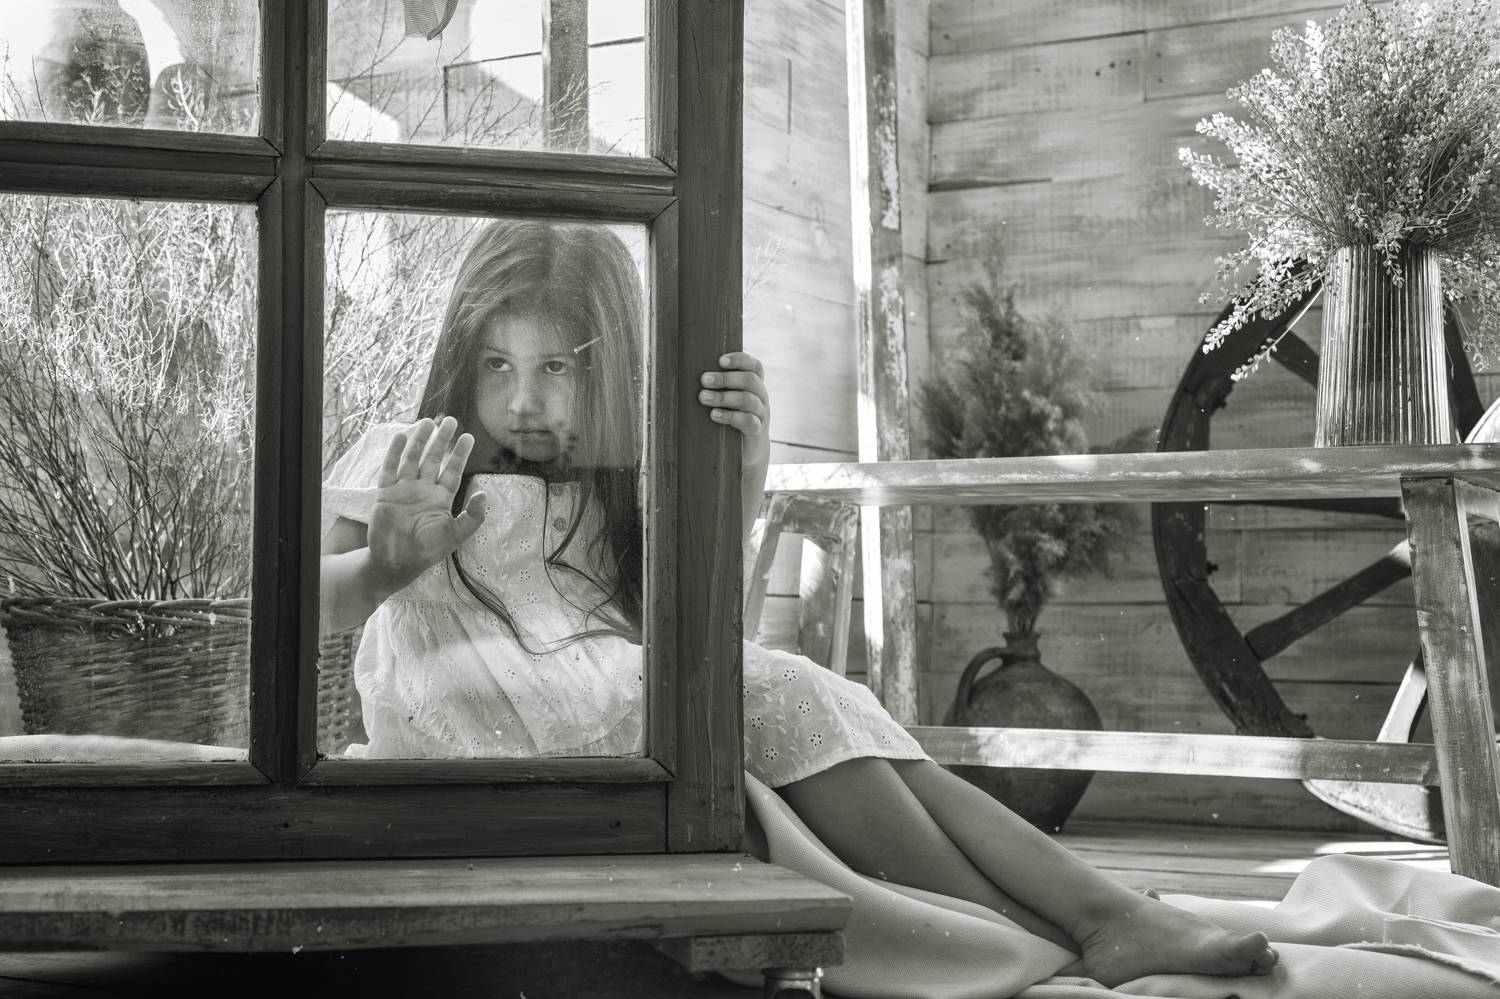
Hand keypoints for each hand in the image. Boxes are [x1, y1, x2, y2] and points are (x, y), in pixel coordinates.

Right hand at [367, 417, 487, 577]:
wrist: (396, 561)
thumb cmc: (427, 550)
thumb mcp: (455, 534)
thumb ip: (473, 516)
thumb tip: (484, 494)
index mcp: (441, 499)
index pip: (453, 471)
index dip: (459, 454)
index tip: (468, 437)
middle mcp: (423, 490)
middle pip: (433, 459)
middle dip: (441, 441)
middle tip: (450, 421)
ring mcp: (404, 490)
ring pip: (412, 459)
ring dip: (419, 441)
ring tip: (426, 422)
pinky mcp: (386, 493)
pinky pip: (390, 468)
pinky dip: (395, 453)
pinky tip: (402, 437)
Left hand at [700, 351, 770, 468]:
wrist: (749, 450)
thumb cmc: (731, 417)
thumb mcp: (728, 399)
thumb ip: (718, 386)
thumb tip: (689, 372)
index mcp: (755, 384)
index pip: (754, 366)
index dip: (740, 360)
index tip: (720, 360)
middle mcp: (761, 396)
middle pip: (750, 380)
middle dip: (726, 378)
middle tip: (704, 380)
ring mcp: (761, 414)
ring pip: (748, 400)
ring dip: (724, 397)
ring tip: (704, 397)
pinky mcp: (757, 431)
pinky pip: (748, 421)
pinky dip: (730, 416)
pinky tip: (714, 415)